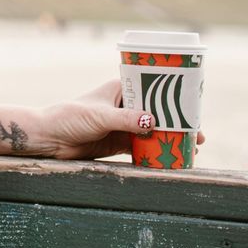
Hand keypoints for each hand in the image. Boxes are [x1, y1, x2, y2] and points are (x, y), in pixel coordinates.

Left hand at [35, 80, 206, 160]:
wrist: (49, 138)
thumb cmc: (69, 117)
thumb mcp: (99, 116)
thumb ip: (125, 119)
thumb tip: (153, 121)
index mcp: (120, 88)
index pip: (152, 87)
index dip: (173, 96)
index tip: (193, 105)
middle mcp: (124, 105)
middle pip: (158, 112)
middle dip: (178, 122)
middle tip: (198, 135)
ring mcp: (123, 124)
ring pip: (153, 131)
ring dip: (170, 139)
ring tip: (190, 150)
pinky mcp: (119, 142)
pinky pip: (143, 147)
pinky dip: (156, 152)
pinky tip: (171, 159)